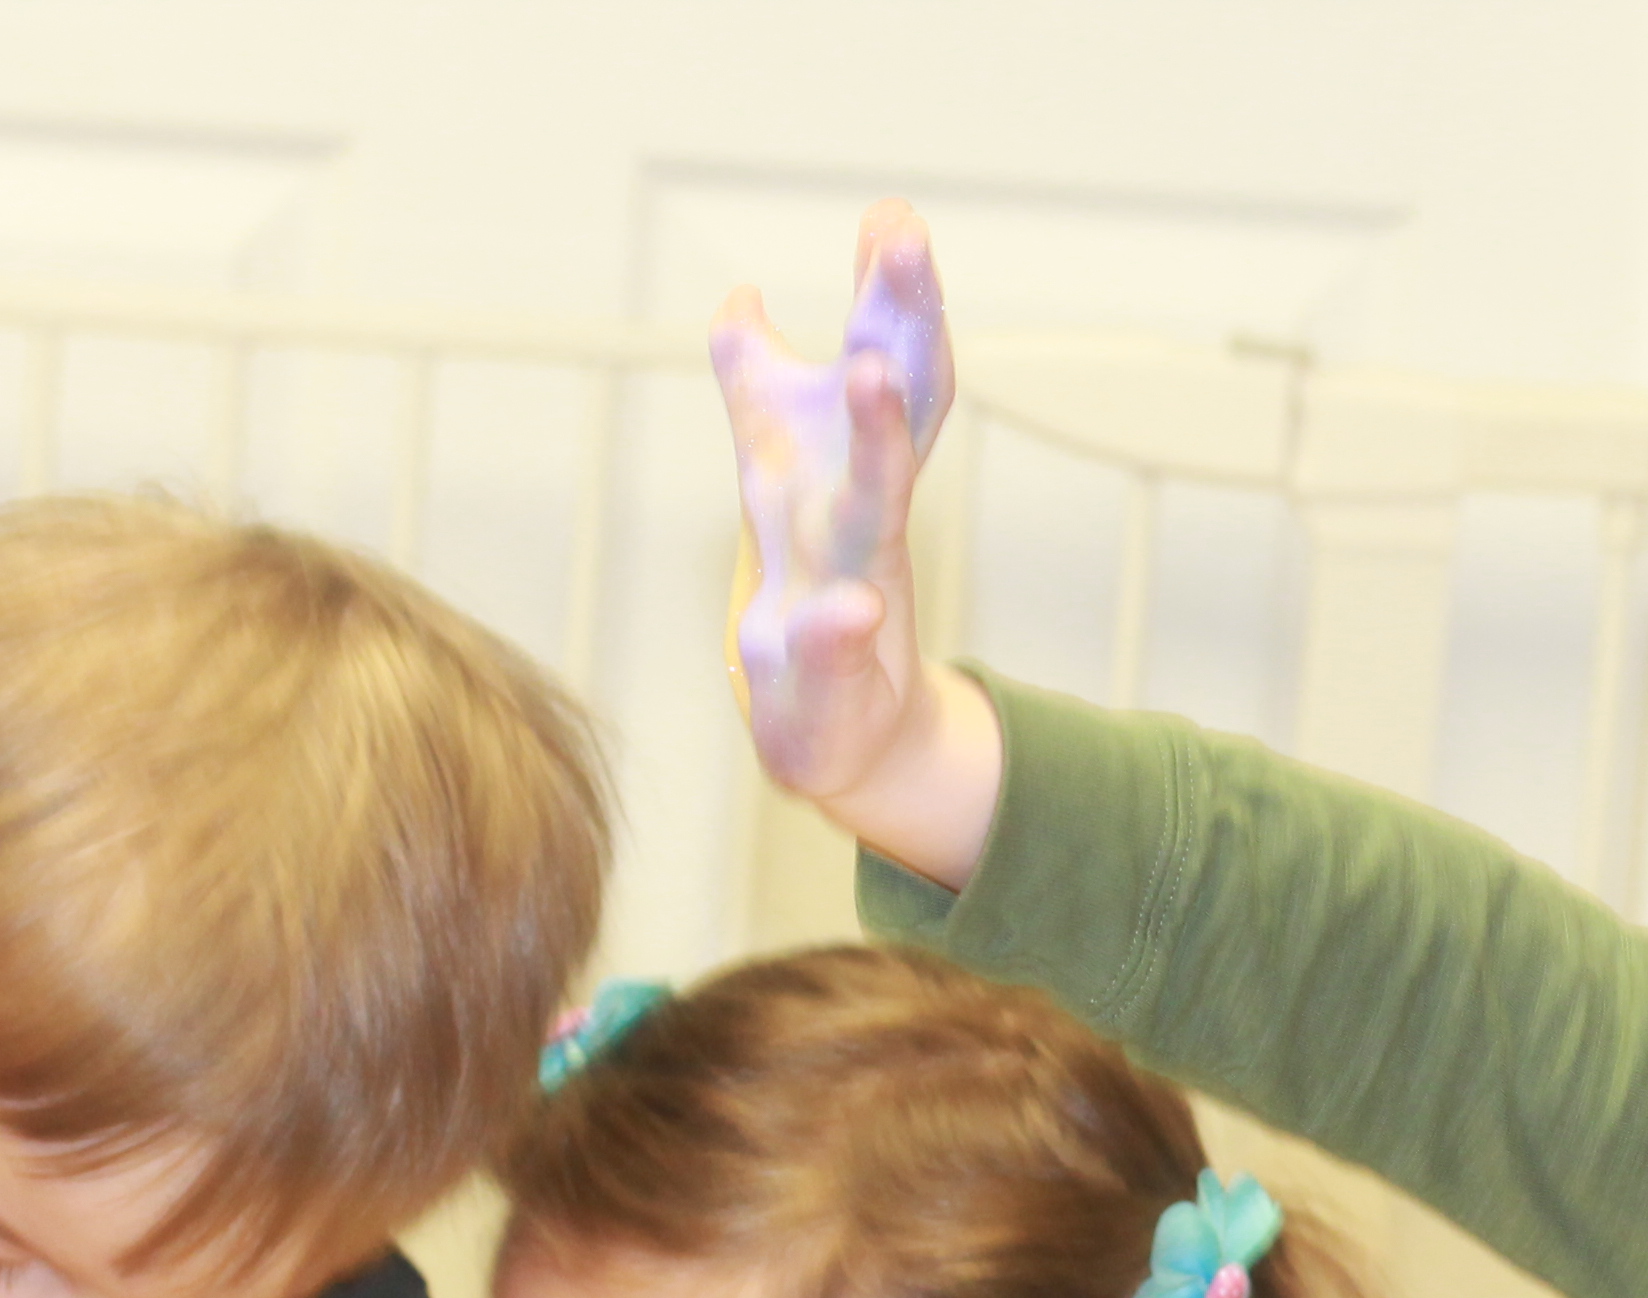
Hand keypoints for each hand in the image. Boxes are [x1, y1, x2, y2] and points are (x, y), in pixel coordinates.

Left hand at [711, 202, 963, 832]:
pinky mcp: (829, 676)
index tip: (895, 210)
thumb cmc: (808, 594)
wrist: (842, 736)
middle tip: (905, 243)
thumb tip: (742, 294)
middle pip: (894, 407)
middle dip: (900, 321)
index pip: (884, 361)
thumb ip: (757, 383)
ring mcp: (851, 591)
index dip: (891, 290)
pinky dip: (842, 629)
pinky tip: (847, 610)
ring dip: (877, 438)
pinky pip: (835, 649)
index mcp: (848, 466)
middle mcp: (862, 517)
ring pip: (869, 510)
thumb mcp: (772, 477)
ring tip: (869, 371)